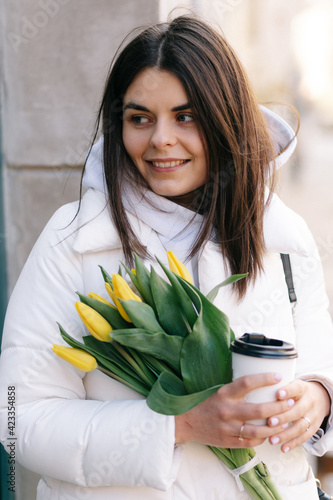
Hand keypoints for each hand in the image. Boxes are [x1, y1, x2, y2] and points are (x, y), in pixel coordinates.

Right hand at [175, 372, 292, 447]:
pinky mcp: (228, 442)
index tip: (279, 376)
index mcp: (224, 394)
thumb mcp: (220, 391)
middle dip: (278, 406)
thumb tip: (263, 383)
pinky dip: (262, 438)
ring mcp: (228, 428)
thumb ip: (238, 390)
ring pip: (258, 431)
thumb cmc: (207, 404)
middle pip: (259, 410)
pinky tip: (270, 433)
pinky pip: (251, 442)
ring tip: (285, 421)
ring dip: (275, 427)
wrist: (187, 423)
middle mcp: (227, 410)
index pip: (246, 383)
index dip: (264, 378)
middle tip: (290, 401)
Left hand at [265, 380, 330, 452]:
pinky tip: (283, 448)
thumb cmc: (295, 391)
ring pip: (301, 426)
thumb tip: (254, 390)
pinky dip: (293, 443)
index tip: (278, 394)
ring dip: (286, 434)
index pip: (296, 388)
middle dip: (283, 417)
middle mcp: (309, 402)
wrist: (320, 398)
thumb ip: (277, 387)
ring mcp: (313, 416)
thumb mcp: (290, 384)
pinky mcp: (314, 427)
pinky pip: (304, 437)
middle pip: (298, 410)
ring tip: (271, 440)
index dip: (288, 391)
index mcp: (302, 388)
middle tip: (270, 422)